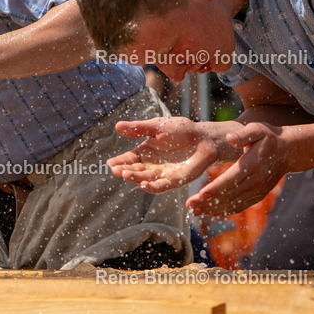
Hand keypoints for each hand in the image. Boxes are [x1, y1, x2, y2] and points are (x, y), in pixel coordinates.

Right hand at [107, 118, 235, 192]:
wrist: (203, 137)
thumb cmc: (181, 130)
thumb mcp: (157, 126)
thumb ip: (138, 128)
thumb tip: (117, 126)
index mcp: (144, 153)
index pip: (128, 159)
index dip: (118, 162)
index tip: (110, 163)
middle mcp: (150, 166)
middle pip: (134, 171)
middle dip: (124, 171)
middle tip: (117, 170)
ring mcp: (162, 174)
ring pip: (144, 180)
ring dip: (134, 179)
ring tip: (126, 175)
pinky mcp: (175, 181)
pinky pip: (161, 186)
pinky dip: (151, 187)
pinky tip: (142, 185)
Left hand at [188, 123, 290, 215]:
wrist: (288, 151)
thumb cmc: (268, 138)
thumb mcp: (257, 129)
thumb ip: (242, 134)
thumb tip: (229, 138)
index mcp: (252, 164)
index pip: (231, 179)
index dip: (216, 188)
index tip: (200, 194)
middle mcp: (256, 180)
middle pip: (229, 195)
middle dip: (208, 202)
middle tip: (190, 206)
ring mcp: (258, 190)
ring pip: (233, 204)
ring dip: (213, 209)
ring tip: (194, 211)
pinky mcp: (258, 196)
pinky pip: (240, 206)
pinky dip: (224, 211)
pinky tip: (209, 212)